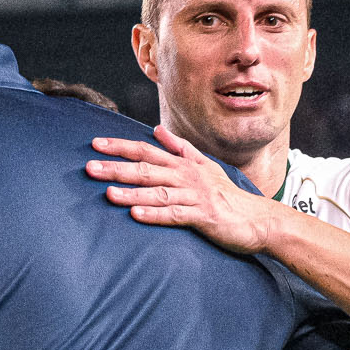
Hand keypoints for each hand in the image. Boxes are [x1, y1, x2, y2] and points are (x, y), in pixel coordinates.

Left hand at [87, 126, 278, 252]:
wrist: (259, 219)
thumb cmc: (228, 195)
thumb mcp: (204, 166)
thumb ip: (179, 148)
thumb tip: (156, 130)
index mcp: (185, 165)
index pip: (147, 150)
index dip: (121, 146)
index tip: (96, 144)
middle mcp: (188, 177)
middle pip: (147, 169)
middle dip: (117, 168)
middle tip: (90, 167)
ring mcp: (196, 196)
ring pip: (158, 192)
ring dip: (132, 193)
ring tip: (108, 193)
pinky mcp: (204, 217)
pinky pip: (175, 215)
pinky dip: (155, 214)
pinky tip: (136, 216)